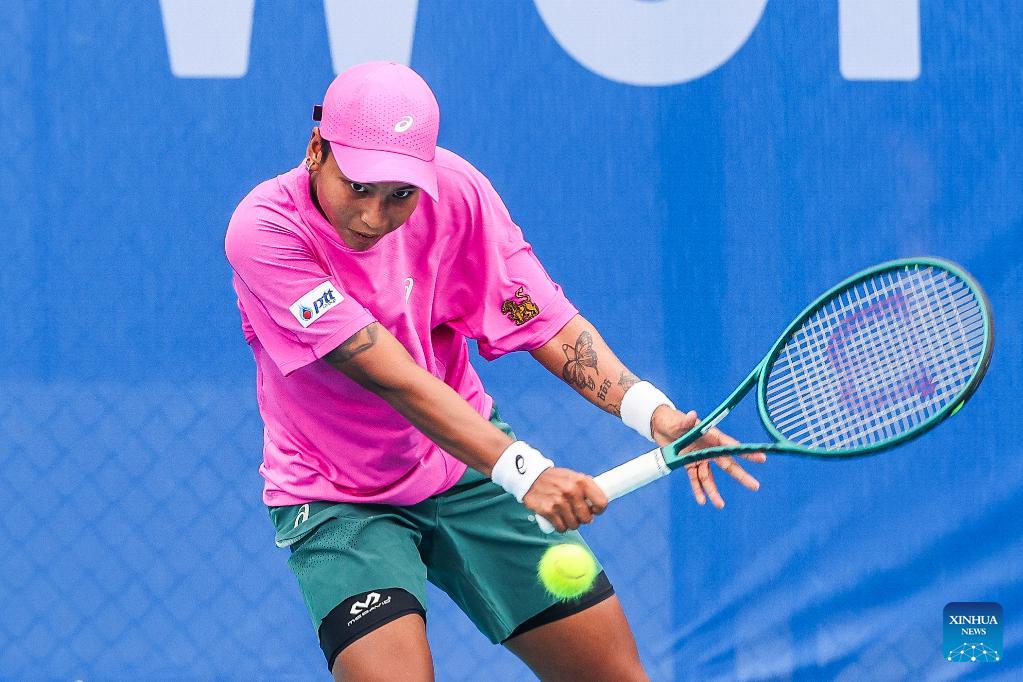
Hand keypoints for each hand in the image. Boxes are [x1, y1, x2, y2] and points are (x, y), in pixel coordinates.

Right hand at [522, 467, 608, 532]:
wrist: (531, 477)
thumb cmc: (556, 479)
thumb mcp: (573, 477)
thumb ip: (586, 489)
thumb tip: (598, 506)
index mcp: (581, 481)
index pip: (602, 502)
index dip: (599, 509)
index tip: (594, 510)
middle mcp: (571, 491)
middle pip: (587, 518)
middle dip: (582, 518)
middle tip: (575, 512)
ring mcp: (559, 501)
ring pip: (574, 525)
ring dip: (570, 523)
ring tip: (564, 514)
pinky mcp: (548, 510)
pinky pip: (561, 528)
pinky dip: (560, 526)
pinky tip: (556, 518)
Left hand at [651, 406, 765, 508]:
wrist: (660, 426)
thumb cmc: (673, 420)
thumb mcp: (679, 421)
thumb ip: (687, 421)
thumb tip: (693, 415)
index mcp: (712, 437)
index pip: (731, 446)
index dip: (746, 453)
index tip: (761, 458)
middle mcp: (708, 449)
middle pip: (727, 465)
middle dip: (741, 476)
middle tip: (755, 486)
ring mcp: (699, 458)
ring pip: (709, 477)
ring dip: (714, 491)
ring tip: (720, 505)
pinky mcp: (689, 465)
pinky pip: (695, 479)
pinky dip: (697, 490)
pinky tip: (702, 501)